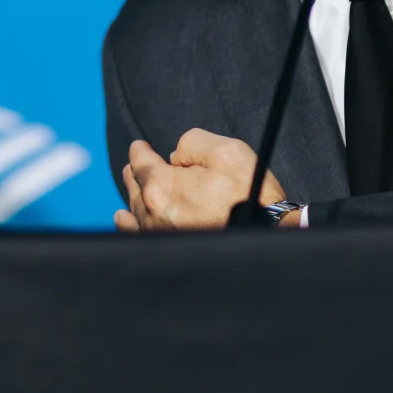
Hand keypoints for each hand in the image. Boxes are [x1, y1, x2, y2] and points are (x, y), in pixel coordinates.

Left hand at [114, 129, 290, 231]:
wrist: (269, 235)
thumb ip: (192, 143)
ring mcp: (160, 235)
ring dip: (133, 194)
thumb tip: (175, 156)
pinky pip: (139, 234)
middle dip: (136, 171)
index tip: (139, 146)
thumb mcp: (226, 151)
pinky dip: (130, 223)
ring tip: (131, 182)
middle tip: (135, 163)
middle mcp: (153, 213)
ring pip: (136, 210)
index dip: (140, 150)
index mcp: (162, 187)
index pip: (141, 162)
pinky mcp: (170, 250)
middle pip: (136, 186)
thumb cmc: (250, 194)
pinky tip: (124, 218)